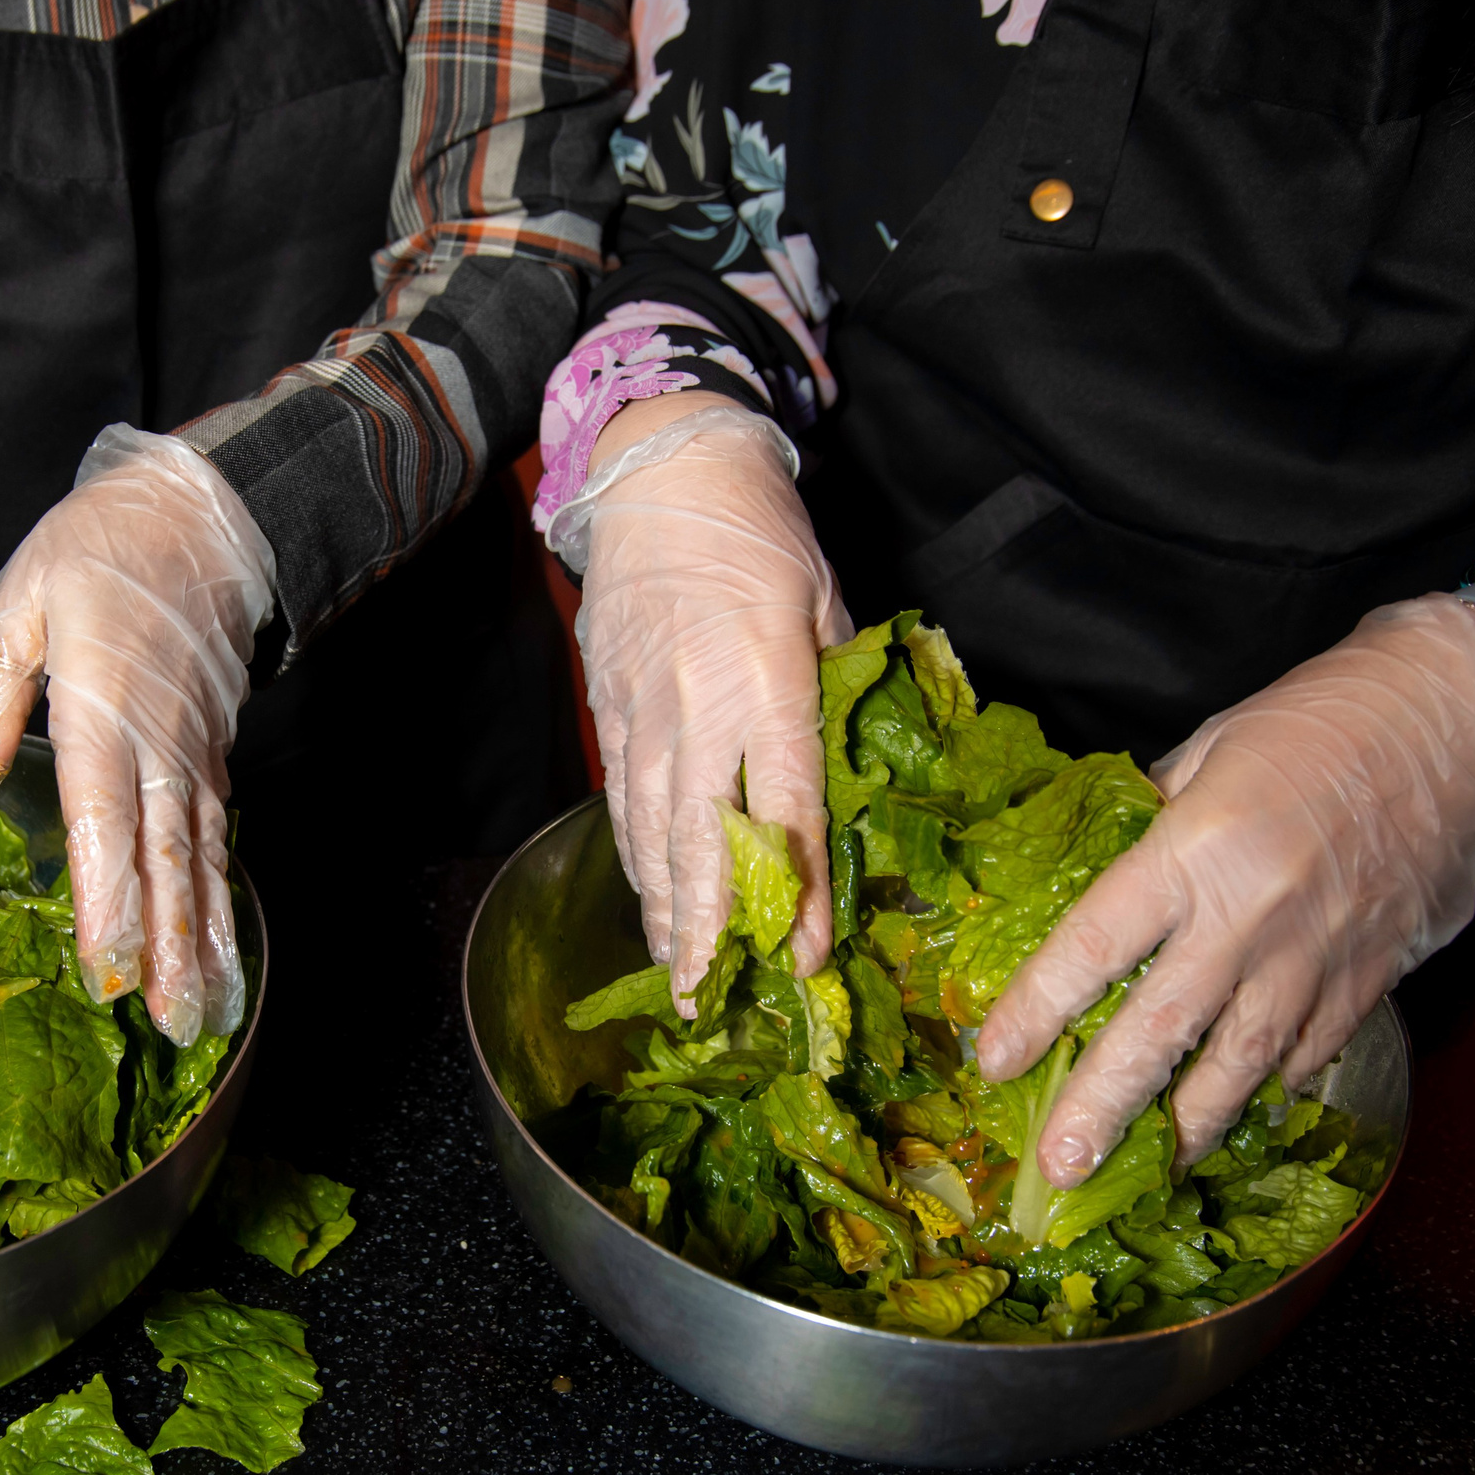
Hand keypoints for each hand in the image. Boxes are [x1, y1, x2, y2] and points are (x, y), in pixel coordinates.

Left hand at [0, 427, 272, 1045]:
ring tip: (204, 1013)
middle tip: (169, 1026)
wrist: (204, 515)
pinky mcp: (212, 757)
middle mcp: (158, 748)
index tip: (108, 972)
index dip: (109, 902)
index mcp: (104, 711)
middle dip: (168, 950)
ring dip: (203, 942)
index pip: (104, 822)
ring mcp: (194, 757)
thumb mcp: (21, 606)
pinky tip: (218, 951)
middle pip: (166, 863)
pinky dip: (219, 902)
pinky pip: (216, 841)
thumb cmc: (100, 551)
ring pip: (201, 862)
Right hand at [572, 397, 850, 1012]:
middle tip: (716, 1002)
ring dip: (666, 914)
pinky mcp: (610, 710)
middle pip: (702, 842)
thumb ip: (840, 690)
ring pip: (652, 834)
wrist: (659, 472)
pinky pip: (624, 803)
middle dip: (711, 931)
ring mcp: (643, 714)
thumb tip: (864, 773)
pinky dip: (636, 862)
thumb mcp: (828, 601)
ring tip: (679, 981)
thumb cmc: (759, 530)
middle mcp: (697, 708)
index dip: (800, 891)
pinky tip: (650, 906)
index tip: (808, 955)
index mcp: (765, 681)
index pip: (786, 808)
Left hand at [976, 595, 1474, 1185]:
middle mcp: (1252, 918)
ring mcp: (1317, 958)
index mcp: (1195, 851)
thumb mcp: (1210, 750)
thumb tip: (1102, 875)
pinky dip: (1269, 1086)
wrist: (1461, 724)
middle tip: (1057, 1167)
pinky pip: (1309, 1053)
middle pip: (1160, 1032)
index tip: (993, 1058)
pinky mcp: (1372, 978)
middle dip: (1102, 1107)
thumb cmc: (1326, 720)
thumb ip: (1150, 822)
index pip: (1094, 945)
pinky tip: (1236, 1108)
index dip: (1037, 1009)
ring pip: (1241, 1067)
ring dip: (1188, 1125)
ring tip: (1146, 1167)